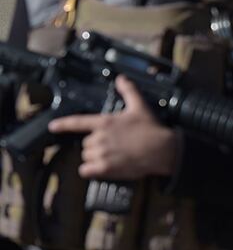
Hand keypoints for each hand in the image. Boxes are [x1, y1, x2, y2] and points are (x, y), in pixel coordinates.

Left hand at [48, 76, 178, 179]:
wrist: (162, 149)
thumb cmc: (151, 129)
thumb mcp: (140, 106)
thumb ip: (128, 91)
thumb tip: (121, 78)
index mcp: (105, 122)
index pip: (78, 122)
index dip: (63, 124)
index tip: (53, 126)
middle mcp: (100, 138)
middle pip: (85, 143)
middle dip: (95, 145)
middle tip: (112, 145)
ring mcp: (102, 153)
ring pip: (86, 157)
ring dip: (94, 158)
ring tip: (110, 156)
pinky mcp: (105, 168)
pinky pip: (86, 170)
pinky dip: (91, 170)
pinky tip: (101, 168)